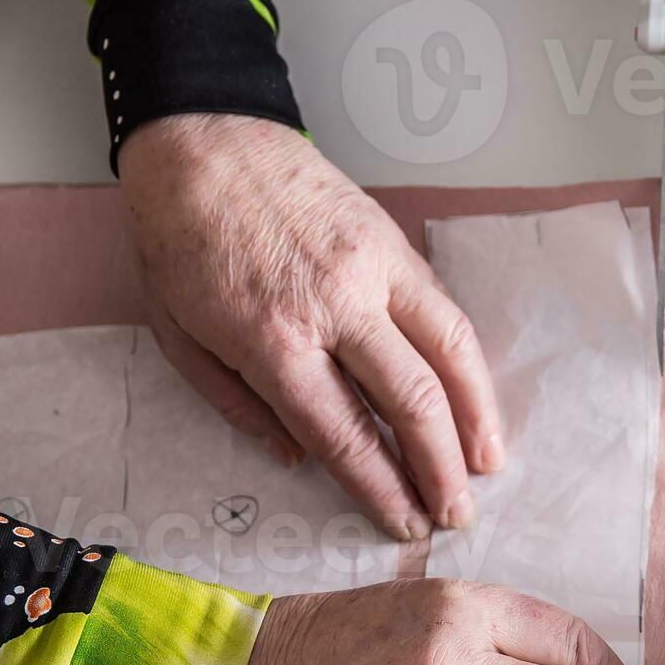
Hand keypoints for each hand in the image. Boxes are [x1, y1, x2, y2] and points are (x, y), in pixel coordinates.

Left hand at [121, 113, 500, 540]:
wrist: (200, 140)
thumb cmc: (178, 239)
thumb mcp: (177, 335)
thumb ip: (237, 405)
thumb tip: (298, 458)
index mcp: (271, 339)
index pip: (344, 434)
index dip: (381, 490)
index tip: (403, 524)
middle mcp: (333, 307)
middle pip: (408, 403)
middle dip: (438, 470)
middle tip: (454, 514)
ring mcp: (372, 269)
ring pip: (446, 355)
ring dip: (474, 420)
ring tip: (487, 466)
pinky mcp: (392, 242)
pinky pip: (444, 311)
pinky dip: (468, 363)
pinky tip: (476, 399)